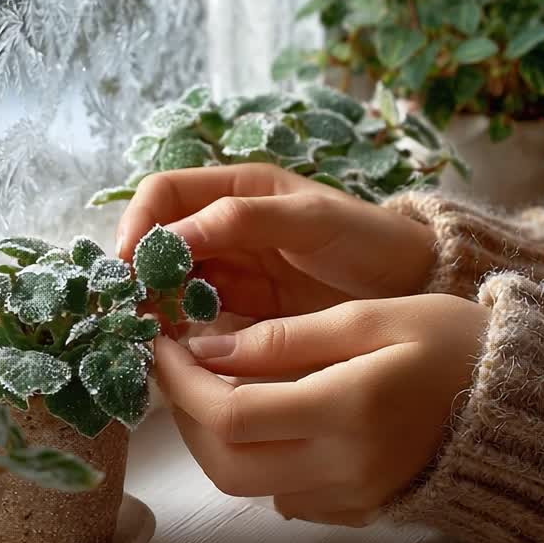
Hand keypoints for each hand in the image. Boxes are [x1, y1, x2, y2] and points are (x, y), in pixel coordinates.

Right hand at [116, 164, 436, 318]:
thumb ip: (246, 218)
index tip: (129, 260)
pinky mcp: (243, 317)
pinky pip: (197, 321)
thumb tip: (174, 235)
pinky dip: (181, 334)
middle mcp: (226, 230)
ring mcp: (233, 275)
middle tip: (133, 308)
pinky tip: (179, 352)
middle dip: (141, 272)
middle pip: (159, 244)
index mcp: (238, 189)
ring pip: (172, 286)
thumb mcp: (312, 219)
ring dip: (156, 306)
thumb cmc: (369, 240)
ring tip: (151, 334)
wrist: (414, 288)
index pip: (165, 194)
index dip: (139, 221)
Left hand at [154, 294, 489, 526]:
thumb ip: (287, 338)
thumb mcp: (371, 317)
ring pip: (246, 485)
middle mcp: (344, 467)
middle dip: (185, 416)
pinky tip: (264, 414)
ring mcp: (351, 496)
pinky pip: (282, 495)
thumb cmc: (452, 342)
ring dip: (213, 439)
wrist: (519, 400)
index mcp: (347, 410)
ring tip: (214, 385)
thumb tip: (208, 350)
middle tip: (179, 366)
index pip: (229, 413)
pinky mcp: (358, 509)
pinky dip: (256, 457)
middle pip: (225, 464)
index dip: (181, 381)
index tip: (164, 344)